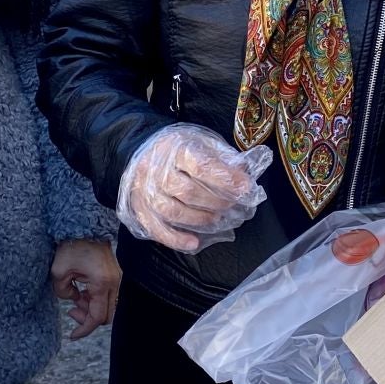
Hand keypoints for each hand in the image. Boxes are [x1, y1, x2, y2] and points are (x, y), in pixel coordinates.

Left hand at [51, 238, 120, 339]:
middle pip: (107, 316)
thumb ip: (63, 293)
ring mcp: (116, 279)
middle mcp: (114, 283)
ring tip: (74, 298)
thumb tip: (73, 299)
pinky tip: (81, 292)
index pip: (97, 317)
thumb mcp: (59, 272)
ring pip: (108, 307)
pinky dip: (94, 300)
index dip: (84, 329)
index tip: (72, 335)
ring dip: (91, 309)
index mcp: (102, 283)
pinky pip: (108, 296)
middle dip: (88, 319)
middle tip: (72, 311)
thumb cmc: (71, 246)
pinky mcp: (114, 276)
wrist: (84, 226)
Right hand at [118, 125, 270, 253]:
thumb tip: (244, 175)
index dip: (226, 179)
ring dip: (199, 219)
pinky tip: (194, 242)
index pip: (202, 166)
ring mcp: (144, 189)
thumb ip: (222, 158)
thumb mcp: (203, 142)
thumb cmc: (180, 148)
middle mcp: (156, 168)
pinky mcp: (138, 207)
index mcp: (175, 148)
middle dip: (216, 202)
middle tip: (232, 205)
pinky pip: (155, 228)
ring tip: (217, 218)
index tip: (246, 188)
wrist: (145, 148)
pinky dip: (175, 239)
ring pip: (172, 211)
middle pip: (188, 192)